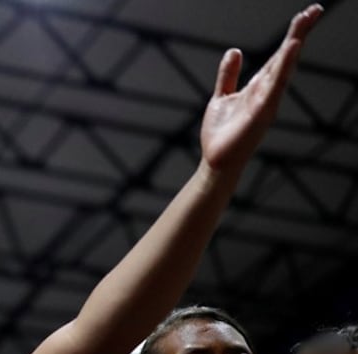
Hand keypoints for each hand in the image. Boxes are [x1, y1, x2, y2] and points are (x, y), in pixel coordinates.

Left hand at [199, 4, 321, 172]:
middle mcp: (267, 91)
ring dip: (294, 44)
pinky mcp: (262, 112)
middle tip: (314, 9)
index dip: (292, 35)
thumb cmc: (221, 134)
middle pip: (286, 57)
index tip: (306, 14)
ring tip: (304, 21)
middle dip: (299, 33)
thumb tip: (235, 50)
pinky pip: (275, 85)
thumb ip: (229, 75)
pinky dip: (284, 67)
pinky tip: (291, 48)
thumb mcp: (221, 97)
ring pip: (283, 67)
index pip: (279, 55)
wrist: (216, 162)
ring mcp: (267, 101)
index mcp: (259, 86)